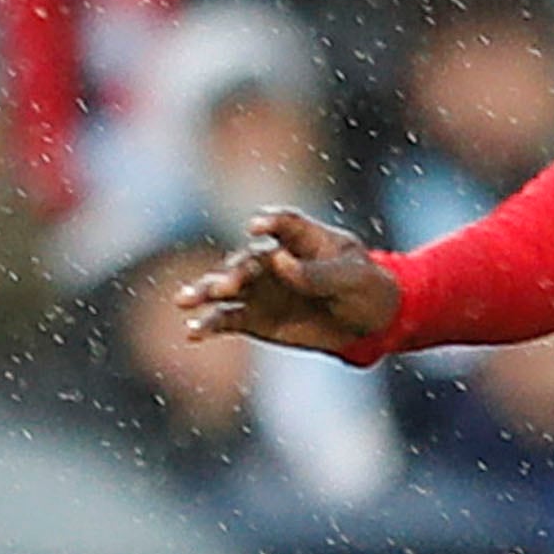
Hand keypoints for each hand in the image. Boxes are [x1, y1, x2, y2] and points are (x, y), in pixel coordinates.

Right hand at [182, 206, 402, 354]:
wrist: (368, 324)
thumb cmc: (365, 288)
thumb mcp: (352, 279)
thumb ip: (317, 272)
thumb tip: (278, 260)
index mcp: (302, 237)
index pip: (283, 224)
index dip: (270, 222)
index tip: (257, 227)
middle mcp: (273, 257)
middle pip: (247, 260)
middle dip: (232, 272)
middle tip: (222, 286)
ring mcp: (259, 288)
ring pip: (226, 287)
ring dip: (206, 292)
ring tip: (185, 301)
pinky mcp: (253, 317)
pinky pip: (226, 318)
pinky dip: (209, 324)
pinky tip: (192, 331)